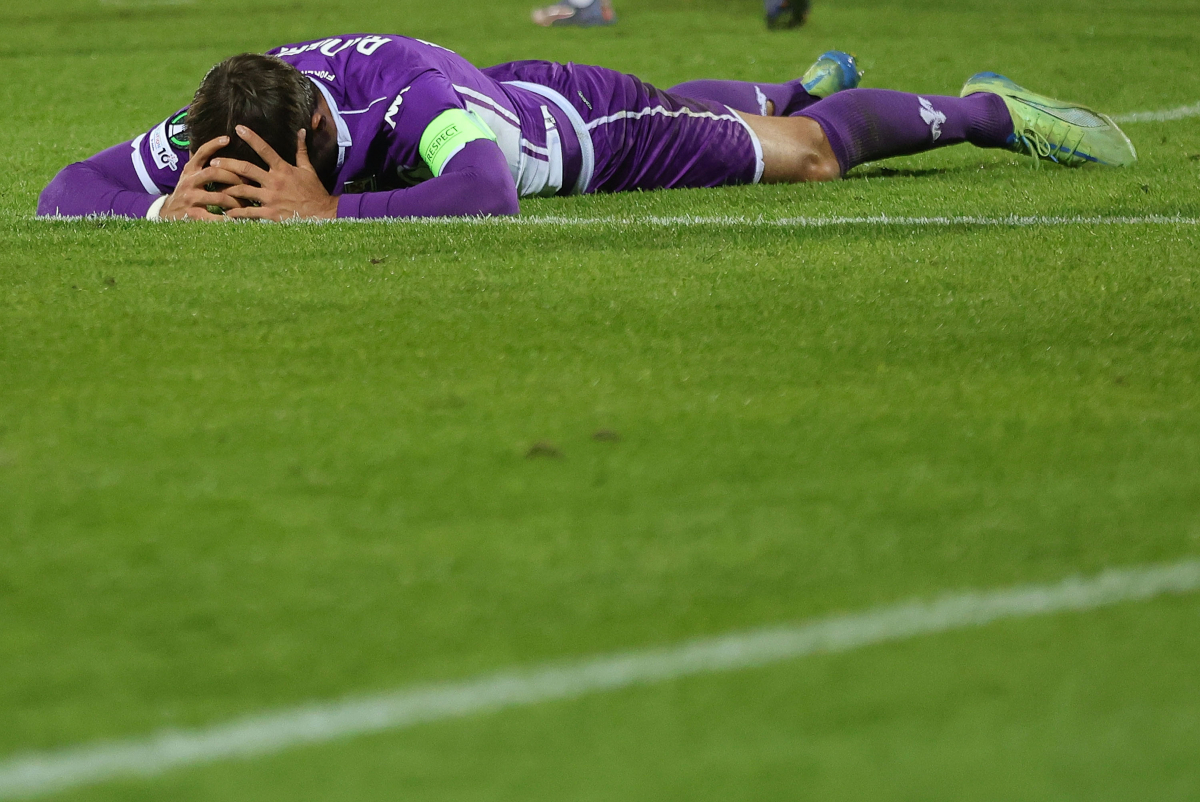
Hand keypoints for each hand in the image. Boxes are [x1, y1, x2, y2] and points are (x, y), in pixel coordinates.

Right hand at [159, 136, 246, 220]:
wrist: (167, 213)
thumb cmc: (187, 191)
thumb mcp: (190, 175)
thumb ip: (202, 164)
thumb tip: (221, 144)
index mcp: (190, 170)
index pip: (200, 153)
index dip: (213, 145)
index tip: (227, 139)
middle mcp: (189, 181)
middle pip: (213, 173)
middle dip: (233, 177)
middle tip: (249, 182)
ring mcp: (191, 198)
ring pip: (218, 197)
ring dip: (236, 200)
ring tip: (247, 203)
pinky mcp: (193, 215)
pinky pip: (215, 217)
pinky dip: (228, 218)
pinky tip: (238, 219)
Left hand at [216, 127, 338, 221]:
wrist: (322, 214)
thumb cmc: (315, 192)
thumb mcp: (309, 170)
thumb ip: (301, 151)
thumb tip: (302, 132)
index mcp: (283, 169)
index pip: (265, 149)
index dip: (251, 137)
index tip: (238, 128)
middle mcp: (274, 182)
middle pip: (245, 169)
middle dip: (228, 164)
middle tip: (213, 162)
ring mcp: (271, 198)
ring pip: (243, 190)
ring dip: (228, 188)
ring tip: (216, 188)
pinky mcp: (270, 214)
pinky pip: (249, 213)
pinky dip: (236, 213)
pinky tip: (227, 213)